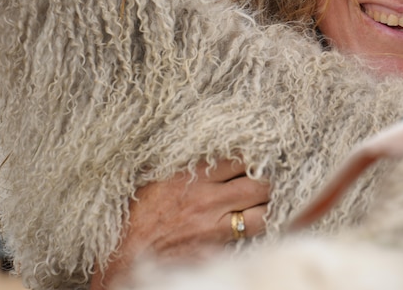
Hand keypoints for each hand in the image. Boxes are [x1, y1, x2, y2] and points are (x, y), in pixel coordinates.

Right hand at [91, 159, 268, 288]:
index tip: (264, 155)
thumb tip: (203, 147)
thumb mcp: (156, 178)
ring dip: (272, 205)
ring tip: (274, 200)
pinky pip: (252, 235)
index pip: (240, 158)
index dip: (257, 156)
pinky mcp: (218, 246)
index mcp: (193, 175)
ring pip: (263, 211)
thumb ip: (184, 164)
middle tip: (277, 178)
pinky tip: (266, 221)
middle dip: (270, 180)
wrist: (125, 254)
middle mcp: (208, 198)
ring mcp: (215, 224)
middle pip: (258, 184)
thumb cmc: (137, 215)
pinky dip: (263, 228)